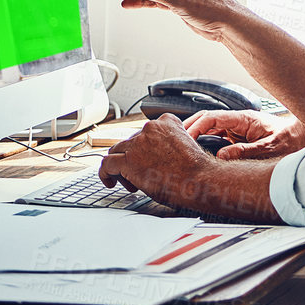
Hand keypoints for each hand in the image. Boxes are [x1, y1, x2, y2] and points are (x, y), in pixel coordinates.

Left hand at [99, 114, 215, 207]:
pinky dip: (105, 173)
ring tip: (127, 180)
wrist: (199, 179)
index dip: (142, 148)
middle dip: (131, 158)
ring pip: (115, 151)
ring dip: (119, 166)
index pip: (144, 132)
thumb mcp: (186, 145)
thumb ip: (168, 144)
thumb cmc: (196, 169)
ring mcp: (138, 143)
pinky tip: (110, 181)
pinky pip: (107, 164)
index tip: (145, 159)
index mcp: (167, 122)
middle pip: (128, 142)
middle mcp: (150, 128)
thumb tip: (155, 157)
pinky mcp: (128, 160)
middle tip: (138, 174)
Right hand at [185, 110, 304, 160]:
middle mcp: (238, 123)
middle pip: (206, 123)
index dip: (195, 127)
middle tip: (174, 146)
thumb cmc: (292, 140)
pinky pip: (218, 141)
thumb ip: (246, 151)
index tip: (184, 139)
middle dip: (189, 132)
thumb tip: (222, 156)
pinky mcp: (239, 140)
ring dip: (196, 140)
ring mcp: (238, 131)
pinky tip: (198, 157)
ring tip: (182, 152)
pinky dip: (206, 147)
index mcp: (244, 119)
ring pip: (210, 132)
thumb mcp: (269, 148)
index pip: (211, 118)